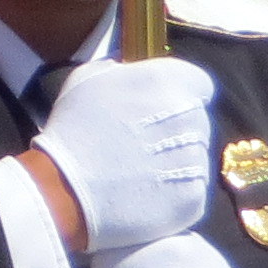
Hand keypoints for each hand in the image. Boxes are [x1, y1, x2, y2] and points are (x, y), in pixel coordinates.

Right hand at [27, 55, 213, 253]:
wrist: (69, 189)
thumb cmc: (75, 127)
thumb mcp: (88, 79)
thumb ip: (121, 68)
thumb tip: (132, 70)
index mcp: (169, 83)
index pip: (199, 82)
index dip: (180, 91)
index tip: (159, 104)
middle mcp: (192, 119)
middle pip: (197, 120)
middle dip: (176, 126)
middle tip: (143, 139)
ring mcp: (197, 162)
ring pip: (195, 156)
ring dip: (176, 159)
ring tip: (140, 168)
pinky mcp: (194, 199)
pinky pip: (191, 189)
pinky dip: (173, 191)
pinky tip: (144, 191)